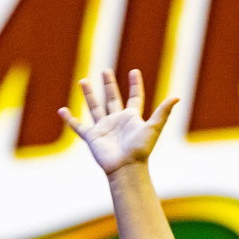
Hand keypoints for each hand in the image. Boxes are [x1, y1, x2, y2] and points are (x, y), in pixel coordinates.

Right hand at [59, 69, 178, 175]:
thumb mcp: (153, 128)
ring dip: (89, 94)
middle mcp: (117, 120)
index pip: (134, 97)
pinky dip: (69, 119)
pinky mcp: (92, 137)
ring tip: (83, 80)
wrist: (126, 168)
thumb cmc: (140, 149)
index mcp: (131, 117)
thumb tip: (177, 97)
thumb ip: (163, 112)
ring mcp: (103, 128)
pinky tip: (62, 110)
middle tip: (105, 70)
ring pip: (95, 107)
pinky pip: (78, 127)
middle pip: (112, 98)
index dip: (135, 85)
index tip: (134, 72)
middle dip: (108, 84)